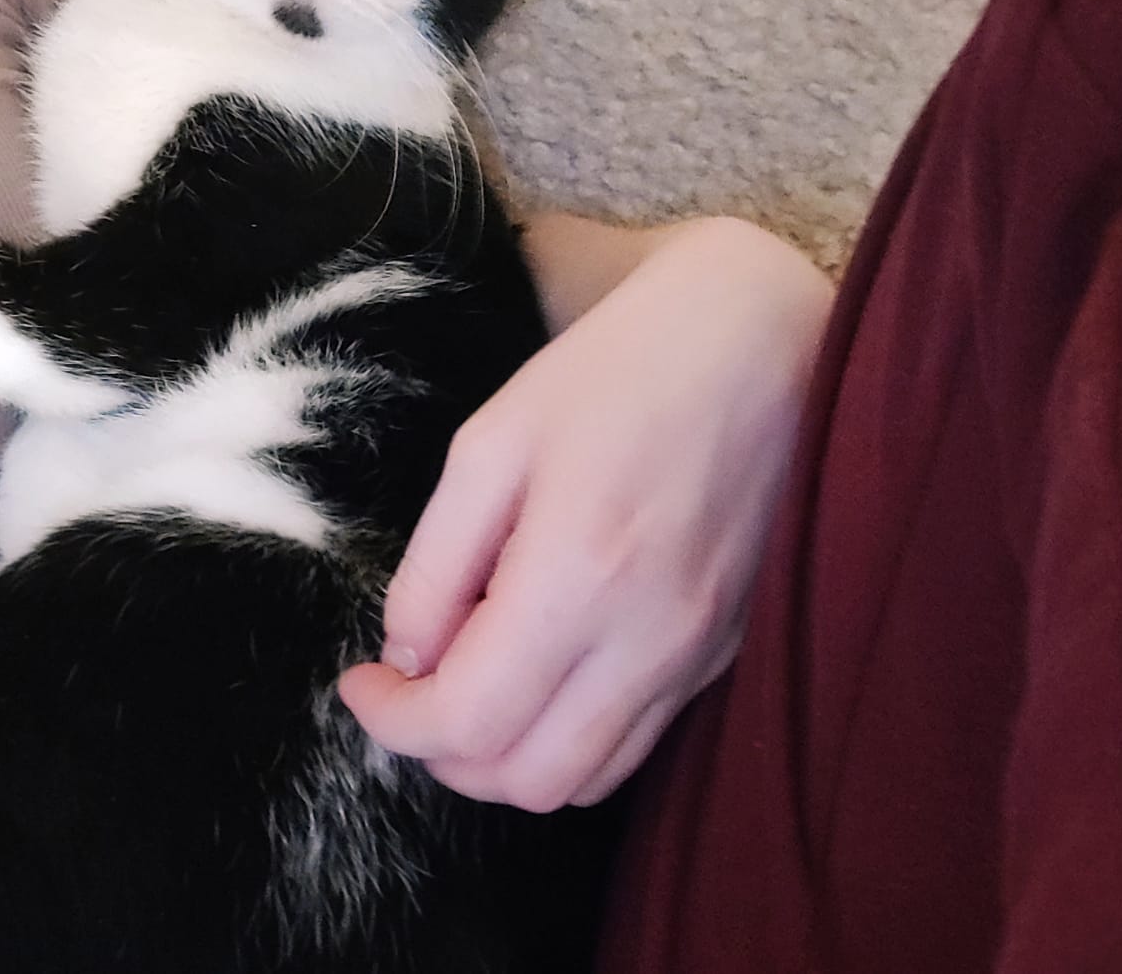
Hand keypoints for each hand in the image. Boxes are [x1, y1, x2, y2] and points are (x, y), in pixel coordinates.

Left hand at [339, 217, 830, 810]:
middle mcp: (648, 640)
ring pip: (584, 781)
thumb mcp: (491, 443)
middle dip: (443, 752)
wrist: (761, 340)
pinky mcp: (724, 652)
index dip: (393, 721)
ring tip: (467, 686)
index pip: (468, 720)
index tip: (359, 681)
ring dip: (506, 759)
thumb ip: (437, 562)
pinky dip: (569, 740)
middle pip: (525, 779)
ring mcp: (697, 656)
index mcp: (579, 576)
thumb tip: (408, 655)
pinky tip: (539, 675)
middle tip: (407, 689)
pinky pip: (635, 745)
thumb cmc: (616, 371)